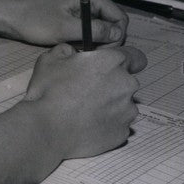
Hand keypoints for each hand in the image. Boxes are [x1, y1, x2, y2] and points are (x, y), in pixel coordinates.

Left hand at [0, 0, 128, 46]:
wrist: (12, 18)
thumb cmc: (36, 21)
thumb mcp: (66, 28)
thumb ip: (94, 31)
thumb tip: (118, 35)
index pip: (120, 18)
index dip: (116, 37)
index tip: (103, 52)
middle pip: (113, 24)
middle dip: (106, 41)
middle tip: (90, 55)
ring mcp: (83, 8)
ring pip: (102, 30)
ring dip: (95, 43)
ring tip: (80, 52)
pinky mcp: (75, 17)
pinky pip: (90, 31)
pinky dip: (85, 41)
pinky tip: (74, 48)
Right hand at [24, 43, 146, 158]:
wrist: (48, 129)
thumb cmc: (49, 91)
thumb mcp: (49, 59)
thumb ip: (66, 51)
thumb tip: (71, 54)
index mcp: (112, 62)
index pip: (135, 56)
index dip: (124, 61)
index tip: (111, 67)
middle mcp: (127, 85)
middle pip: (126, 82)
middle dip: (112, 84)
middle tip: (88, 91)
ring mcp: (127, 111)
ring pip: (123, 104)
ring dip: (109, 105)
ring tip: (85, 111)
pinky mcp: (122, 132)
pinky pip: (117, 124)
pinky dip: (106, 124)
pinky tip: (87, 125)